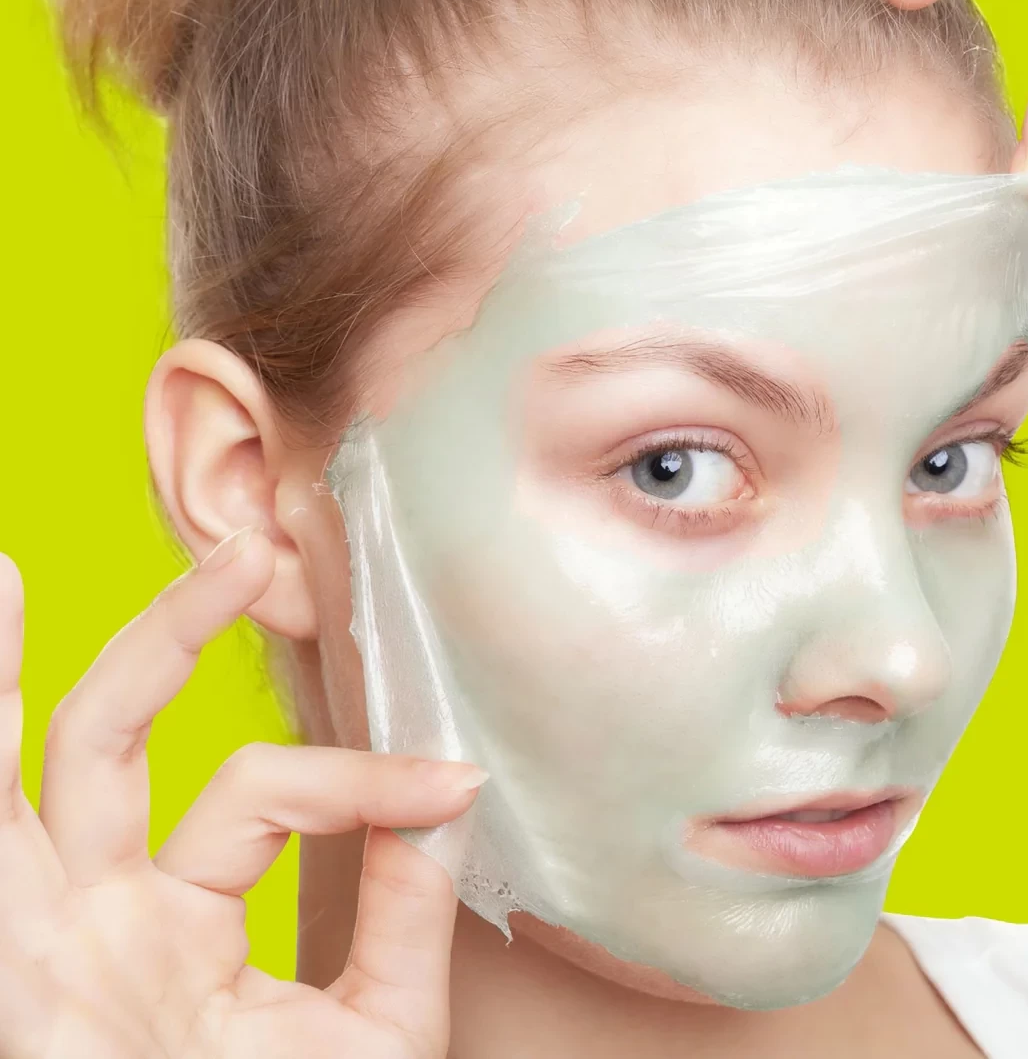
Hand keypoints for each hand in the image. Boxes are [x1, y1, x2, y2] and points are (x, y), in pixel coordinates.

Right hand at [0, 530, 485, 1058]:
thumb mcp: (366, 1037)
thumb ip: (399, 921)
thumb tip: (444, 801)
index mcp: (177, 923)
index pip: (261, 789)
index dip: (359, 776)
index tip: (453, 778)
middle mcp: (96, 918)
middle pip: (109, 741)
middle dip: (165, 637)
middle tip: (240, 548)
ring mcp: (42, 945)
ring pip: (23, 779)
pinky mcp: (13, 978)